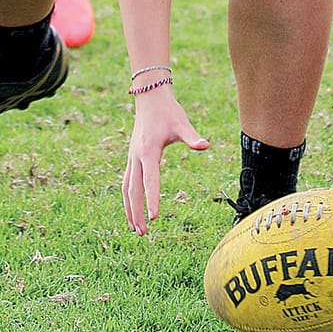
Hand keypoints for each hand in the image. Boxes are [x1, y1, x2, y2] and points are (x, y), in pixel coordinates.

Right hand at [122, 89, 208, 234]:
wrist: (149, 98)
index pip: (150, 180)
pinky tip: (132, 211)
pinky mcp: (131, 158)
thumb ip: (192, 137)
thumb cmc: (168, 112)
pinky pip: (126, 182)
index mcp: (148, 151)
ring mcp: (131, 158)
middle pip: (133, 189)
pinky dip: (128, 198)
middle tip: (143, 232)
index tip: (155, 217)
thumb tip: (205, 146)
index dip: (152, 199)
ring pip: (126, 188)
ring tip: (135, 229)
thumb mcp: (182, 124)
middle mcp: (136, 157)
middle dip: (137, 212)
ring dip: (129, 209)